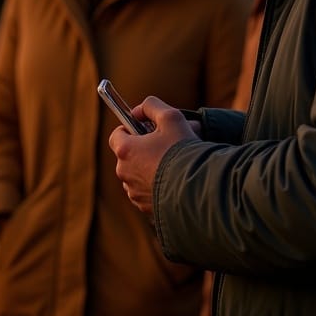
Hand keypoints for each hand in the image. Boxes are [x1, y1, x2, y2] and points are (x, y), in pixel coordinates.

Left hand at [109, 96, 196, 214]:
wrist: (198, 189)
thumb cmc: (182, 151)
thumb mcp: (170, 117)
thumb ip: (151, 106)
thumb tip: (139, 111)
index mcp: (125, 151)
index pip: (117, 135)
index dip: (129, 129)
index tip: (144, 128)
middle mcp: (125, 174)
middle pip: (129, 156)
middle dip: (145, 149)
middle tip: (167, 145)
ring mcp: (135, 194)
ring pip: (139, 175)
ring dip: (151, 169)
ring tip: (175, 164)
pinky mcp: (147, 209)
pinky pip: (149, 193)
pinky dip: (158, 186)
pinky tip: (176, 181)